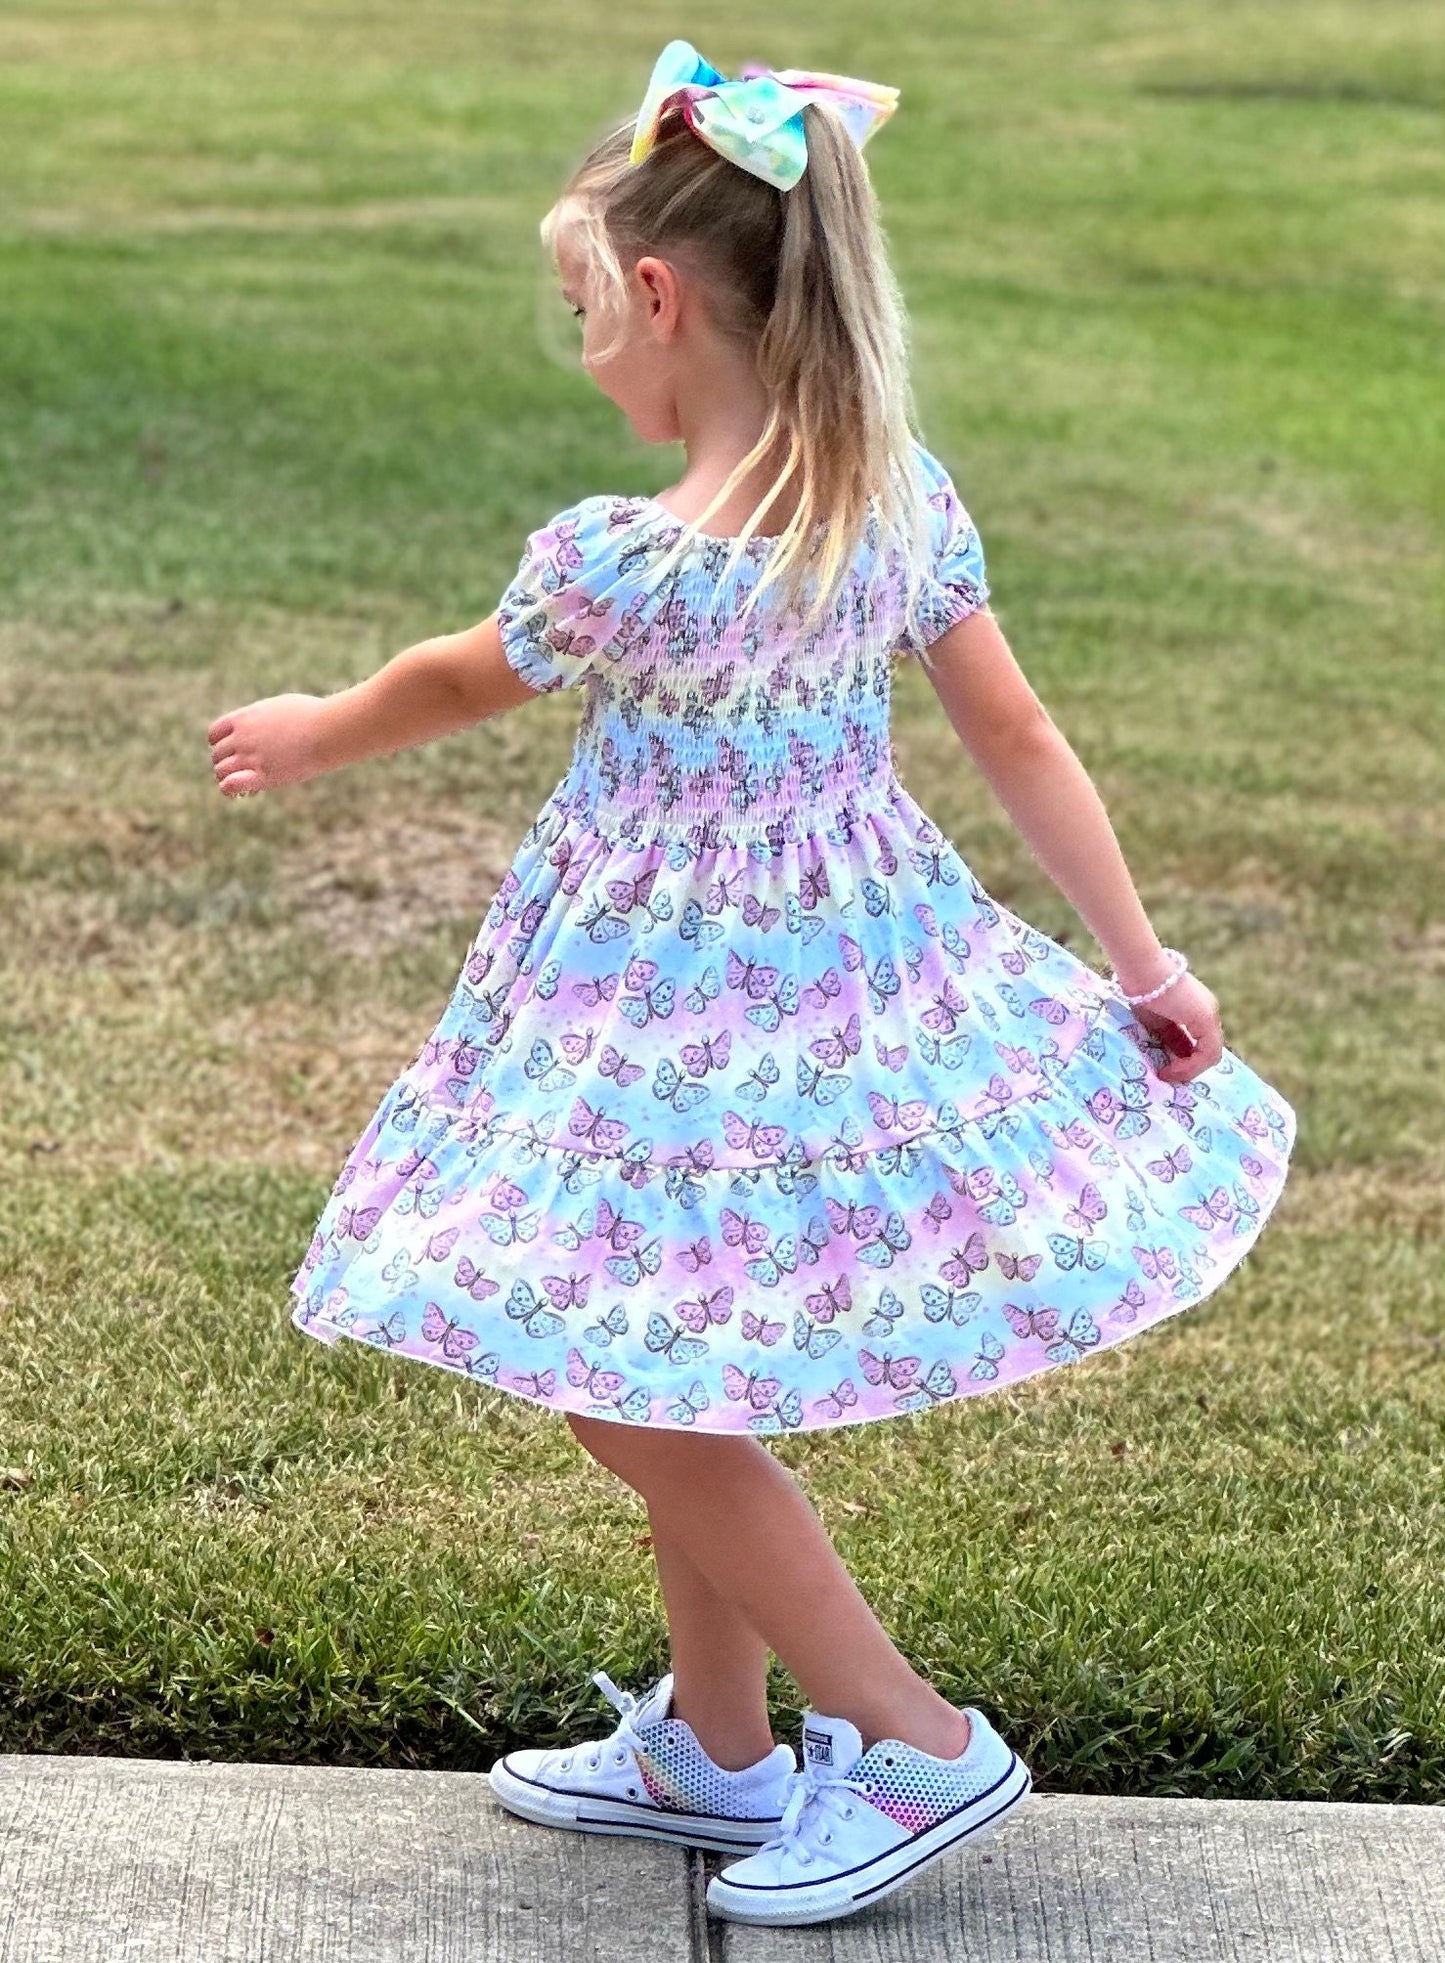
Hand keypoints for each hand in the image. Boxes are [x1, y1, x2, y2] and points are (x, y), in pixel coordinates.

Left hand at [207, 693, 327, 797]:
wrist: (328, 730)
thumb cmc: (312, 716)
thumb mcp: (281, 708)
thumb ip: (265, 719)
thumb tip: (266, 725)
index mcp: (245, 718)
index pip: (214, 734)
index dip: (221, 744)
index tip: (235, 750)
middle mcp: (242, 737)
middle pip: (217, 754)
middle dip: (227, 763)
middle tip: (244, 770)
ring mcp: (251, 757)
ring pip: (220, 770)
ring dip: (229, 777)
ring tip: (244, 782)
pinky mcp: (263, 776)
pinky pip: (230, 785)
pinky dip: (230, 789)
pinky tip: (244, 792)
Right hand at [1121, 969, 1224, 1085]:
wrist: (1140, 969)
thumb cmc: (1141, 989)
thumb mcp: (1155, 1020)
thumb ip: (1168, 1037)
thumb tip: (1172, 1058)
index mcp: (1197, 1009)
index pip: (1197, 1043)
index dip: (1183, 1060)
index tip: (1163, 1069)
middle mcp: (1209, 1011)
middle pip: (1206, 1049)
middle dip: (1188, 1067)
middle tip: (1168, 1076)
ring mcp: (1210, 1014)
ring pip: (1211, 1054)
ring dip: (1189, 1070)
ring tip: (1168, 1076)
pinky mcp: (1206, 1019)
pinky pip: (1208, 1053)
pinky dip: (1191, 1066)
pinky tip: (1171, 1070)